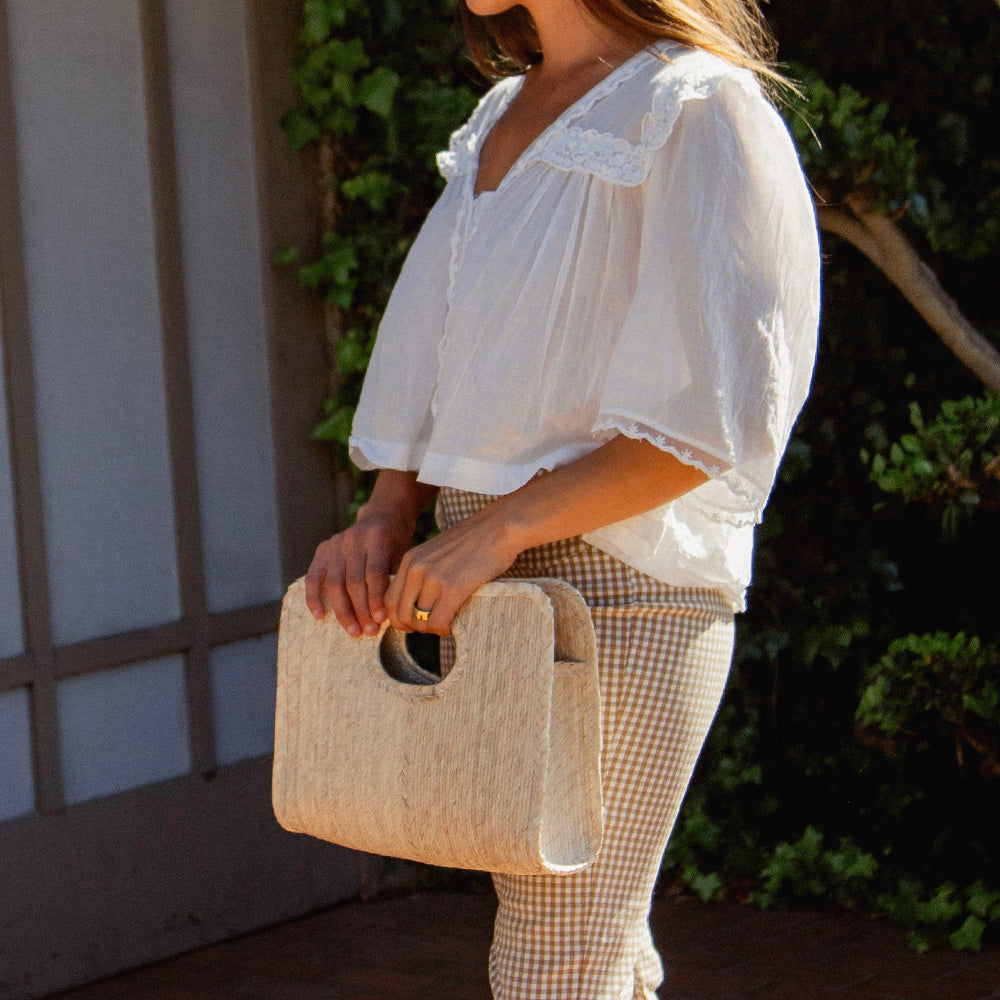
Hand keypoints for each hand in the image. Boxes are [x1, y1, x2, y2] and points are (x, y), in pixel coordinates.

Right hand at [305, 505, 414, 637]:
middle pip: (353, 581)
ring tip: (354, 631)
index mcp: (376, 538)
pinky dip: (314, 598)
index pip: (373, 573)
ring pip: (334, 583)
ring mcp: (335, 544)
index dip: (376, 599)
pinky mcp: (322, 550)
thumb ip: (393, 579)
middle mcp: (352, 539)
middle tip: (369, 632)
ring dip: (343, 611)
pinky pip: (313, 577)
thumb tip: (386, 616)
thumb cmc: (396, 542)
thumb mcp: (402, 554)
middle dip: (361, 610)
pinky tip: (320, 616)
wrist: (383, 516)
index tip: (381, 620)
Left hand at [382, 506, 519, 635]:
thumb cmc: (473, 541)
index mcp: (410, 560)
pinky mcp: (452, 588)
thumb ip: (423, 571)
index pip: (389, 599)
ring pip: (418, 621)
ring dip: (430, 629)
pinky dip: (443, 629)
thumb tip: (417, 600)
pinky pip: (437, 622)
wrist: (498, 528)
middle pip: (399, 614)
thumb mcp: (436, 552)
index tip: (413, 622)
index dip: (398, 617)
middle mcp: (416, 569)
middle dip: (413, 627)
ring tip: (444, 623)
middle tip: (430, 626)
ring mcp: (433, 579)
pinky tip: (453, 623)